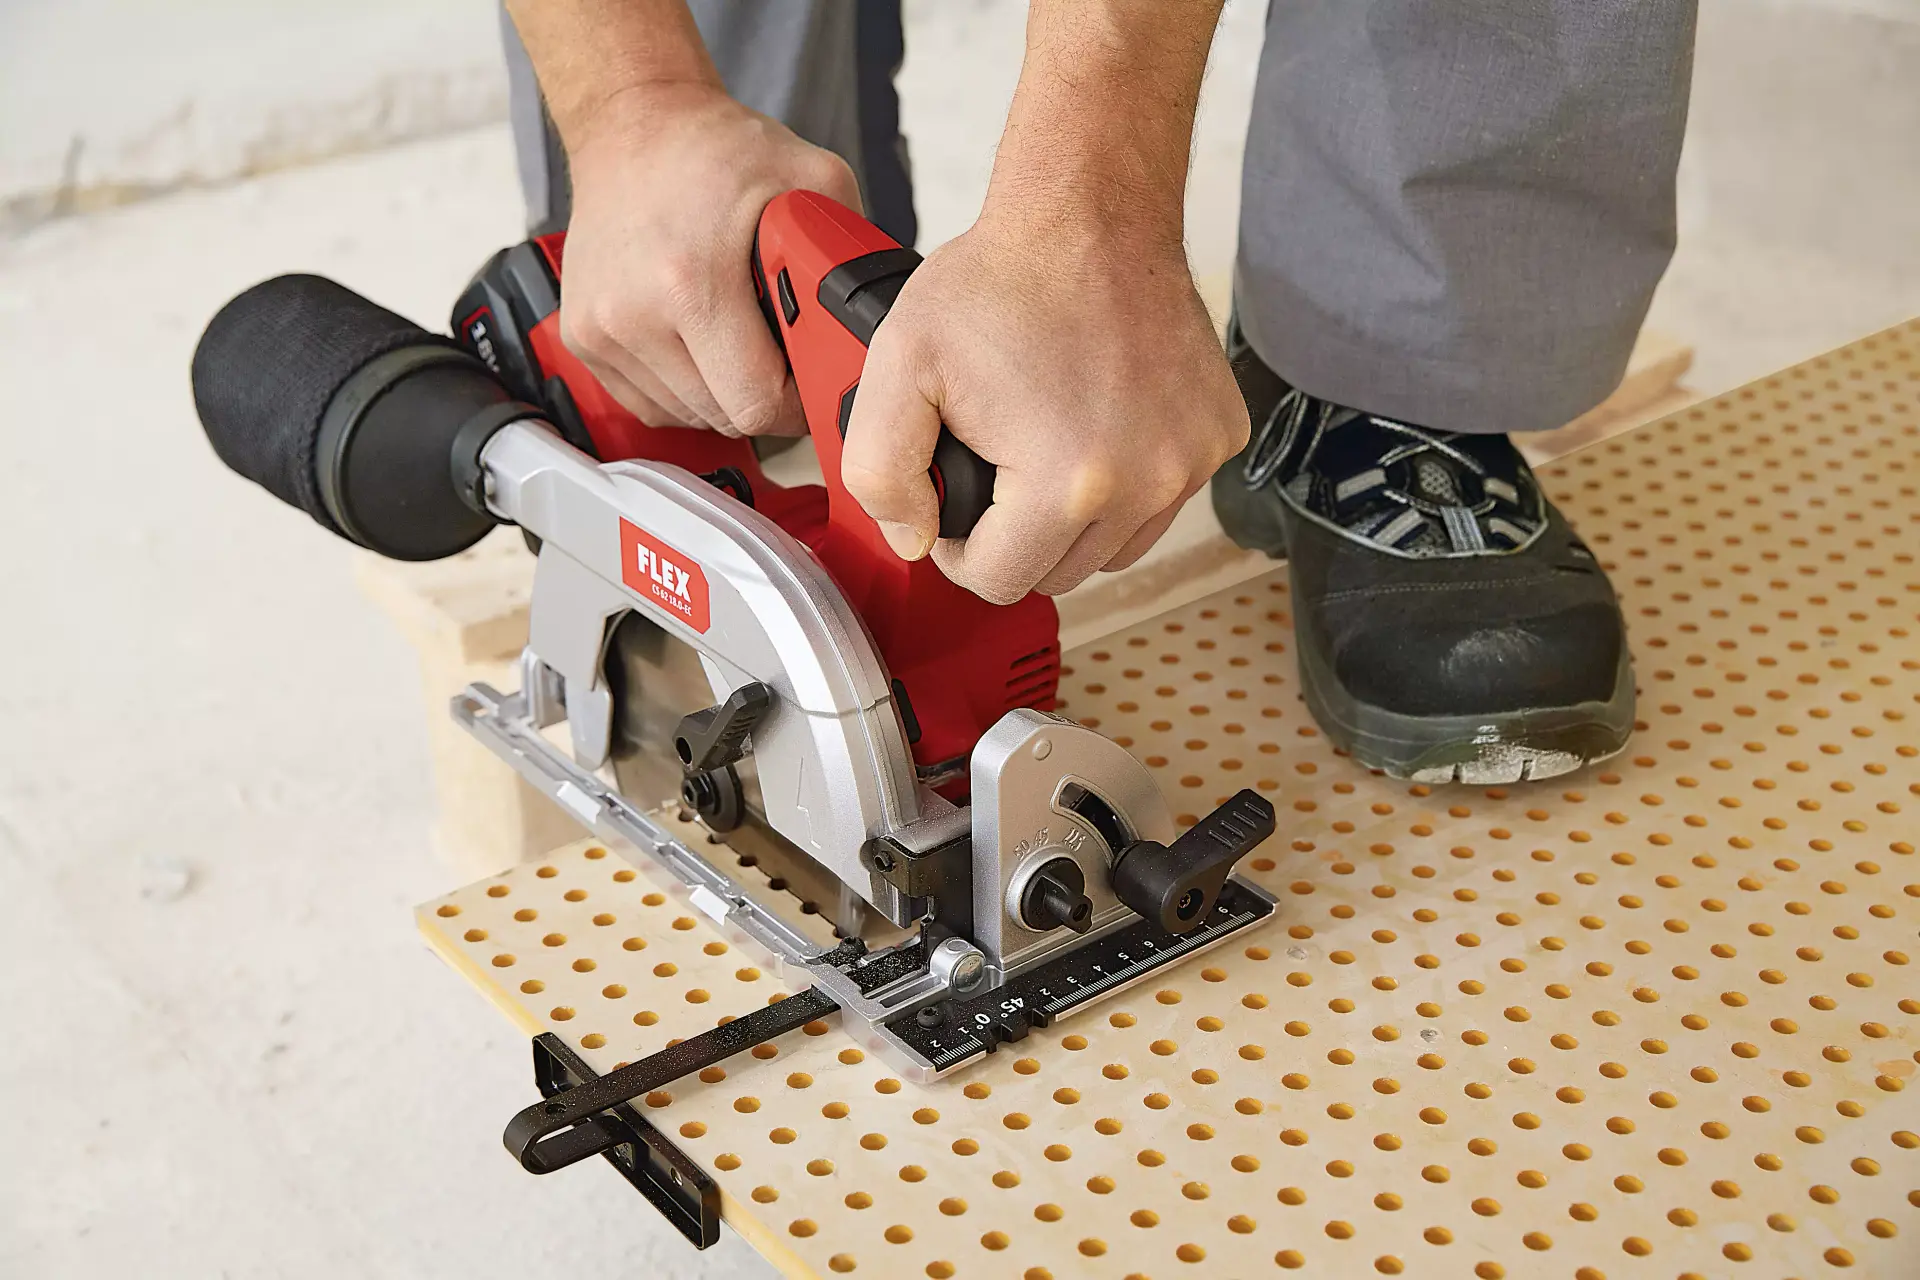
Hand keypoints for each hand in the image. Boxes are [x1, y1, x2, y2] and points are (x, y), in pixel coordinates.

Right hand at [559, 84, 861, 435]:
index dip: (796, 402)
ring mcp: (599, 332)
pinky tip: (701, 346)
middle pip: (723, 418)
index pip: (756, 404)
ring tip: (737, 339)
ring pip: (687, 417)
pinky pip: (650, 405)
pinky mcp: (581, 339)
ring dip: (722, 394)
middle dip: (763, 396)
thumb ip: (853, 255)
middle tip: (780, 355)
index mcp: (688, 282)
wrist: (633, 123)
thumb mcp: (814, 179)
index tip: (809, 377)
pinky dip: (684, 391)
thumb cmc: (716, 150)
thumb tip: (880, 325)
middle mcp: (632, 315)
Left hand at [840, 211, 1249, 602]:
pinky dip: (1125, 483)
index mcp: (1069, 482)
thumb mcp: (899, 366)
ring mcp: (1190, 461)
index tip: (952, 501)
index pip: (1001, 581)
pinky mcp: (1218, 436)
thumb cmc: (1001, 280)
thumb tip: (913, 539)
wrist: (1089, 211)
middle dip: (1015, 535)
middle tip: (992, 465)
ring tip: (1040, 447)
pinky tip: (1094, 425)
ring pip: (1114, 549)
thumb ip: (879, 471)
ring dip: (1072, 520)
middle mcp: (1146, 483)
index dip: (959, 549)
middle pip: (1061, 573)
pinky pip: (1160, 502)